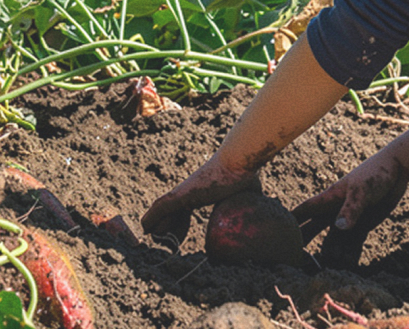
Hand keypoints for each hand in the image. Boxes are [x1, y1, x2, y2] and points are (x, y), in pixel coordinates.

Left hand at [140, 155, 260, 249]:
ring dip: (156, 227)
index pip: (184, 210)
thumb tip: (264, 212)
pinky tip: (144, 230)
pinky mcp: (181, 194)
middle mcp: (189, 191)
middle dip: (167, 229)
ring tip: (150, 241)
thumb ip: (249, 204)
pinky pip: (160, 208)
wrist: (240, 163)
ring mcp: (183, 191)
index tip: (180, 237)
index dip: (181, 224)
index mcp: (202, 191)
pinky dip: (151, 219)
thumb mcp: (248, 195)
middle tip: (167, 245)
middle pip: (170, 213)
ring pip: (161, 211)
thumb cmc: (245, 174)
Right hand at [292, 152, 407, 267]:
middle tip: (293, 261)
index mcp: (328, 199)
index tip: (274, 234)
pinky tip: (346, 268)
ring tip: (324, 272)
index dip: (289, 222)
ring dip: (330, 254)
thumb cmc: (375, 174)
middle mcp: (334, 211)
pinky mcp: (362, 225)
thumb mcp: (362, 191)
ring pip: (334, 240)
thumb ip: (351, 210)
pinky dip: (349, 255)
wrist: (397, 169)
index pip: (303, 212)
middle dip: (304, 243)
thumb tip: (339, 228)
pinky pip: (353, 243)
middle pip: (313, 230)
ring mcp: (348, 219)